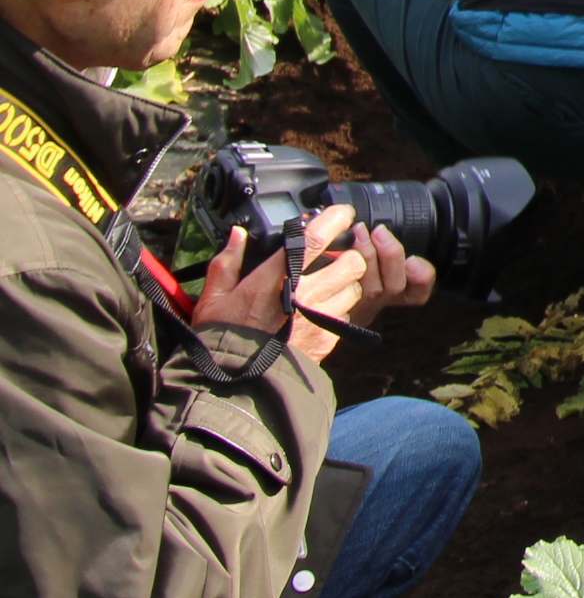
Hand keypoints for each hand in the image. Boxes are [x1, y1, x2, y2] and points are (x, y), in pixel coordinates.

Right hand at [189, 207, 432, 367]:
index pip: (317, 238)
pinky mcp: (327, 339)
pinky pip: (347, 315)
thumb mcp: (213, 297)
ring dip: (348, 283)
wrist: (233, 384)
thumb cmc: (221, 338)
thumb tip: (237, 235)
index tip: (342, 212)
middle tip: (336, 255)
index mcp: (278, 278)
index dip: (335, 219)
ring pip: (356, 288)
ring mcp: (321, 318)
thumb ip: (227, 262)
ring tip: (329, 284)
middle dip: (349, 255)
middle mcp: (306, 294)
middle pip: (353, 262)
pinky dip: (340, 309)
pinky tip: (322, 311)